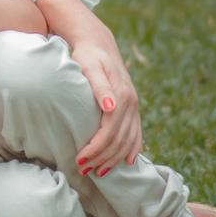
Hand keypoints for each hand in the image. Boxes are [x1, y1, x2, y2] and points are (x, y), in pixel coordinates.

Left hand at [71, 37, 142, 172]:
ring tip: (98, 172)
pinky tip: (126, 161)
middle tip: (83, 170)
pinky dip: (132, 149)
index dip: (95, 149)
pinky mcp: (133, 107)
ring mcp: (134, 106)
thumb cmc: (88, 56)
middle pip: (118, 140)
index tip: (79, 160)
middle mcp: (131, 103)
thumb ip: (99, 87)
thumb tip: (110, 107)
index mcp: (121, 96)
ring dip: (114, 159)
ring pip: (128, 140)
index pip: (109, 132)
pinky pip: (136, 133)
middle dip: (101, 158)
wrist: (99, 44)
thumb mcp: (89, 66)